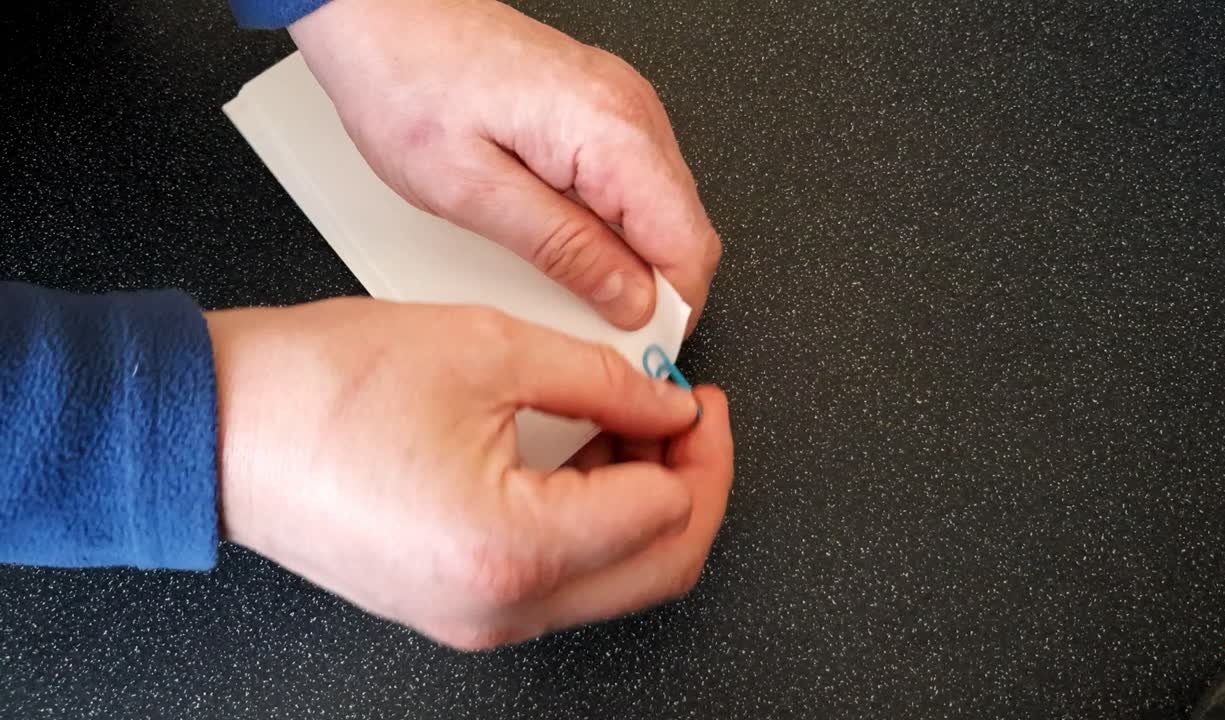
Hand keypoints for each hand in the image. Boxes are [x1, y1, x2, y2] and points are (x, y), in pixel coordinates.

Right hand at [207, 299, 732, 649]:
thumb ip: (603, 380)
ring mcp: (476, 616)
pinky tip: (585, 457)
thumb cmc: (317, 390)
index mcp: (514, 547)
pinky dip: (591, 521)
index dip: (700, 447)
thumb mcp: (488, 350)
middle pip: (656, 569)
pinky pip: (559, 577)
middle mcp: (499, 606)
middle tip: (689, 420)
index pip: (666, 514)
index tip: (698, 398)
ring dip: (642, 503)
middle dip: (691, 488)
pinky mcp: (456, 604)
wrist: (219, 427)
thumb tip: (666, 403)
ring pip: (612, 579)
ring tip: (632, 423)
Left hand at [287, 0, 721, 334]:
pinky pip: (637, 184)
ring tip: (574, 283)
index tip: (636, 344)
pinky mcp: (605, 109)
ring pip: (664, 210)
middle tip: (599, 325)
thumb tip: (630, 299)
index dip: (671, 307)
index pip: (687, 243)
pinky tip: (569, 239)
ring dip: (634, 258)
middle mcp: (631, 112)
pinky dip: (617, 225)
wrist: (383, 15)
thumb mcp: (473, 192)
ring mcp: (624, 106)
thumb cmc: (408, 85)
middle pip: (685, 229)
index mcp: (610, 132)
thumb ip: (564, 250)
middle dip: (654, 288)